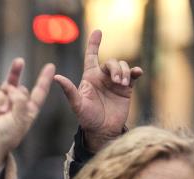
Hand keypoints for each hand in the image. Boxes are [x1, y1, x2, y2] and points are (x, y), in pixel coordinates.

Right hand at [0, 59, 56, 171]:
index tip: (50, 66)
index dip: (44, 80)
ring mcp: (5, 100)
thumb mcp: (20, 119)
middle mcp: (18, 104)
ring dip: (15, 73)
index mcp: (28, 111)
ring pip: (12, 83)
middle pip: (23, 90)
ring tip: (19, 62)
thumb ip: (19, 100)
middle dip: (20, 91)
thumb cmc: (7, 135)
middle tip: (23, 68)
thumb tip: (12, 86)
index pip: (39, 93)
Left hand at [54, 30, 142, 151]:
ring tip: (121, 84)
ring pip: (122, 66)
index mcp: (89, 77)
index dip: (94, 44)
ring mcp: (115, 82)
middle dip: (115, 68)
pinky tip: (137, 73)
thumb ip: (69, 91)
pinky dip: (136, 71)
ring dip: (123, 71)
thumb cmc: (87, 119)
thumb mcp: (77, 105)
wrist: (103, 131)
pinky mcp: (126, 88)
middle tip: (116, 82)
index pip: (91, 56)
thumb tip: (56, 77)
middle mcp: (102, 77)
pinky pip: (133, 74)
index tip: (98, 31)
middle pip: (111, 62)